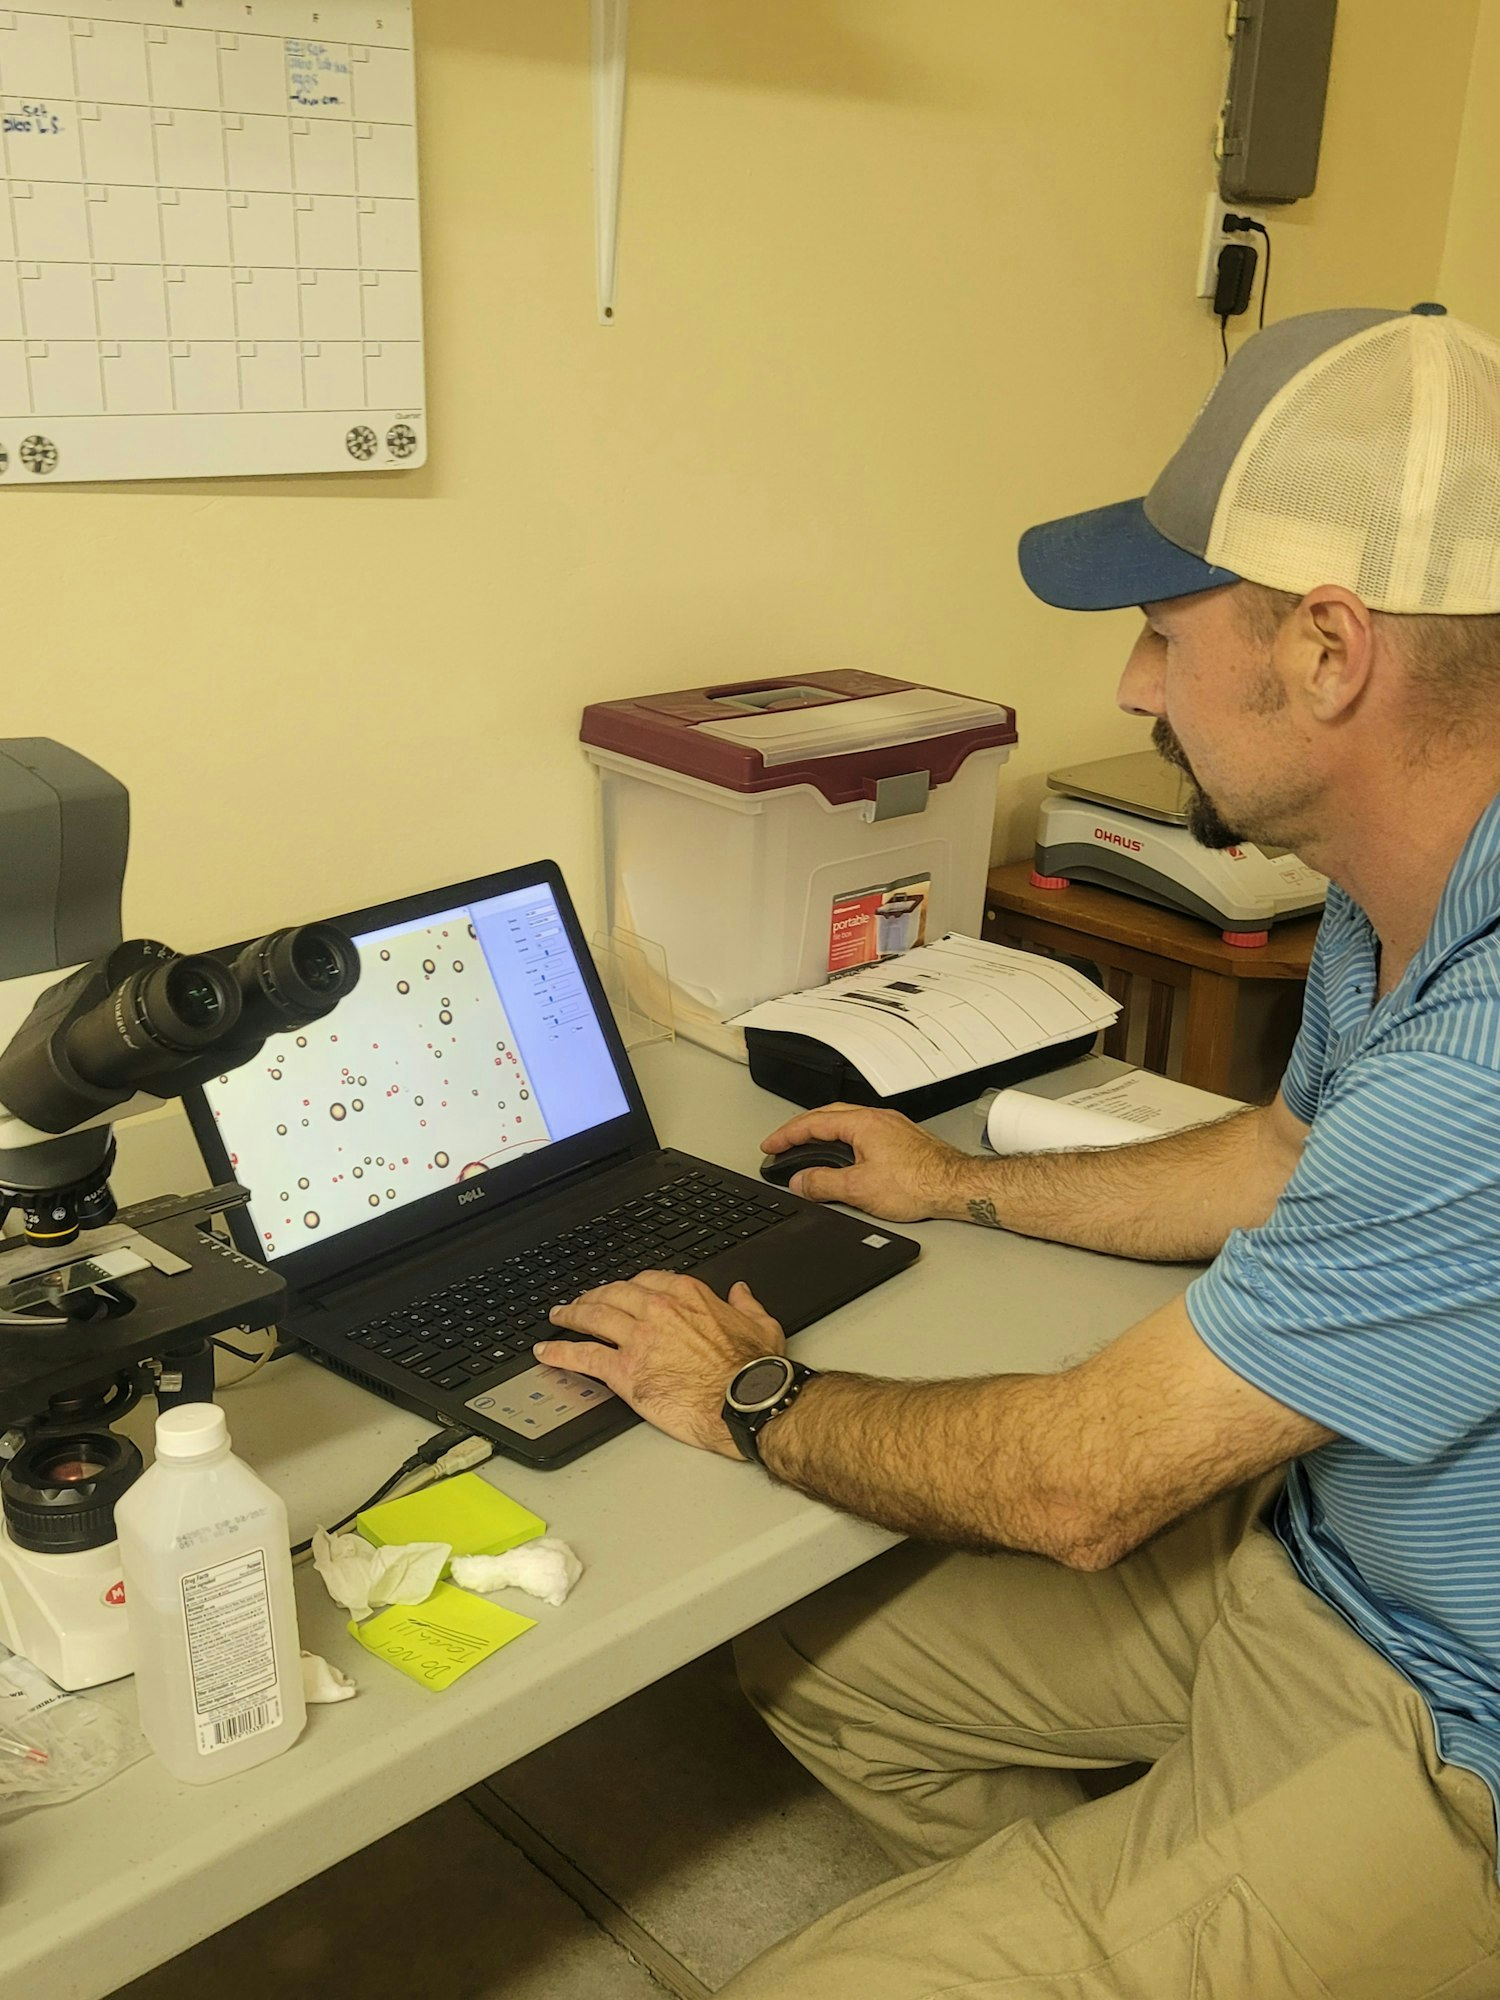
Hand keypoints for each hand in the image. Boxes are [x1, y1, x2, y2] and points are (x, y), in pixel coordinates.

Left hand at [534, 1272, 784, 1456]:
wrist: (745, 1402)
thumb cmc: (754, 1370)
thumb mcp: (761, 1325)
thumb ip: (746, 1305)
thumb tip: (740, 1293)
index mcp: (688, 1296)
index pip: (647, 1281)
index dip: (629, 1286)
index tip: (622, 1292)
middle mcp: (658, 1310)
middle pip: (613, 1294)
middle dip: (593, 1296)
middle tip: (580, 1301)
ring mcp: (638, 1339)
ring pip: (593, 1317)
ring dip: (571, 1315)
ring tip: (558, 1317)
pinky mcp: (624, 1371)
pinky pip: (583, 1355)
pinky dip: (560, 1352)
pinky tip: (547, 1352)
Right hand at [761, 1102, 971, 1221]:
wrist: (956, 1187)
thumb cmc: (919, 1183)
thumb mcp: (859, 1189)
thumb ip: (823, 1184)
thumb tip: (800, 1182)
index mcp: (863, 1124)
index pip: (812, 1123)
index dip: (786, 1135)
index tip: (770, 1146)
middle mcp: (878, 1119)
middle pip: (828, 1116)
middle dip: (801, 1130)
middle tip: (783, 1145)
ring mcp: (892, 1128)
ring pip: (847, 1123)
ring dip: (823, 1134)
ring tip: (808, 1151)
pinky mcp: (903, 1141)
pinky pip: (863, 1133)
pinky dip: (843, 1141)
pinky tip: (844, 1157)